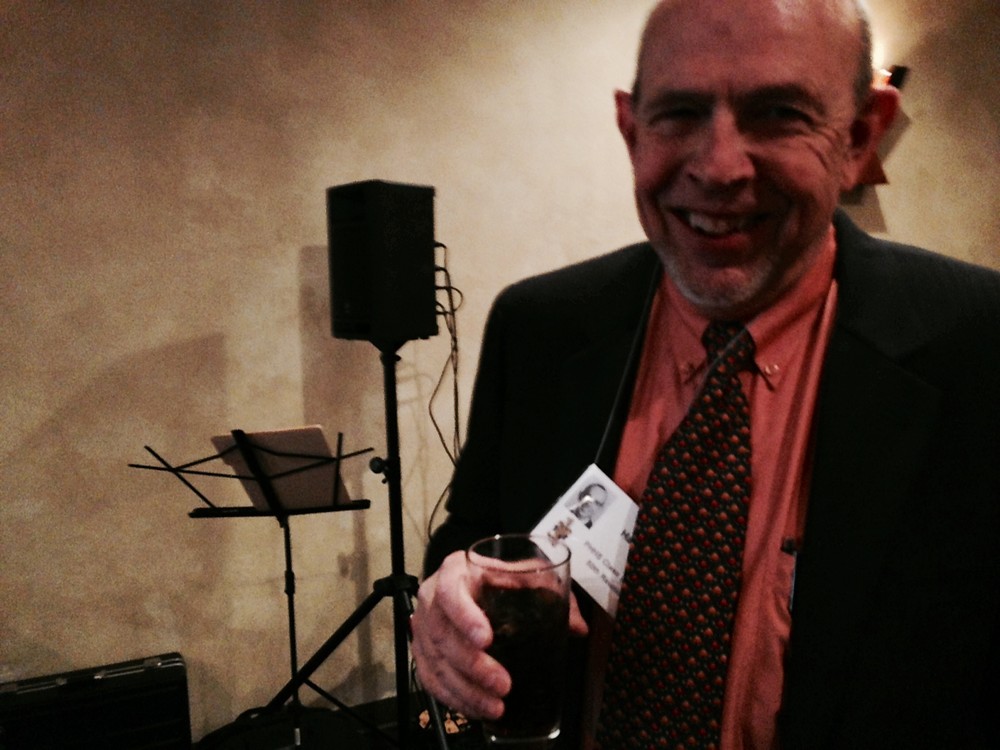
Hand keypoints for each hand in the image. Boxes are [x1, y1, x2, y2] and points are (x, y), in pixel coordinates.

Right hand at [411, 550, 588, 719]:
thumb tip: (578, 627)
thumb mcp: (527, 574)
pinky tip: (478, 709)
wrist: (478, 581)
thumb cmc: (502, 578)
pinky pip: (431, 680)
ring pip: (436, 663)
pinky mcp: (423, 651)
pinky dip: (454, 698)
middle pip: (443, 635)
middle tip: (504, 684)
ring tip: (496, 706)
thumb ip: (551, 593)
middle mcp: (433, 597)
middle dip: (474, 666)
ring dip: (466, 690)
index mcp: (455, 571)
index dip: (465, 617)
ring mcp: (425, 626)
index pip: (451, 592)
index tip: (487, 639)